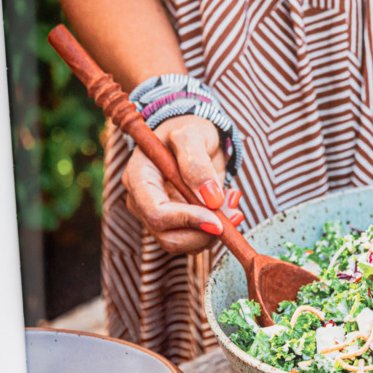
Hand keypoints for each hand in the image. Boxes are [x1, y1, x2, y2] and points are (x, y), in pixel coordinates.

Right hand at [122, 114, 242, 253]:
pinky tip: (226, 206)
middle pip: (168, 237)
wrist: (192, 136)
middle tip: (234, 213)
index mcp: (138, 177)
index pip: (156, 213)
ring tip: (232, 203)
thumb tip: (211, 198)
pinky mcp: (173, 223)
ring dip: (213, 232)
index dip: (187, 220)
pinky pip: (194, 238)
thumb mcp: (192, 134)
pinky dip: (215, 230)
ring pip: (183, 243)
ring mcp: (155, 215)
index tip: (217, 220)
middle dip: (203, 233)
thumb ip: (197, 162)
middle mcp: (141, 201)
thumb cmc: (187, 129)